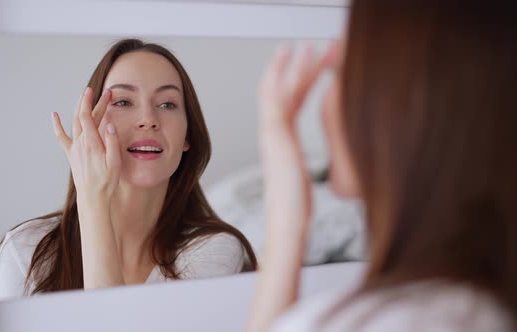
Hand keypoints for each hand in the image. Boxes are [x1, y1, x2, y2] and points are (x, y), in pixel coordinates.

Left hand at [51, 87, 121, 205]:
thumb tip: (109, 123)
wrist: (92, 197)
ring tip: (83, 97)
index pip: (90, 116)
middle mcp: (80, 143)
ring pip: (74, 123)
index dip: (95, 102)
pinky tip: (54, 115)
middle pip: (82, 116)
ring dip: (78, 108)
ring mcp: (74, 148)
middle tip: (96, 91)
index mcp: (92, 143)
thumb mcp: (115, 162)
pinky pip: (62, 137)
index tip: (102, 92)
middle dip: (89, 101)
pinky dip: (57, 125)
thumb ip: (112, 141)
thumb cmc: (107, 181)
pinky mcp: (71, 154)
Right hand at [258, 43, 338, 221]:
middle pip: (280, 94)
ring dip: (290, 68)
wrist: (287, 229)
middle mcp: (274, 138)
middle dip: (292, 68)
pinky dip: (285, 79)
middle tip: (301, 46)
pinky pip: (279, 101)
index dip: (296, 82)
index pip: (289, 105)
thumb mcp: (300, 183)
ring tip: (299, 46)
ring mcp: (273, 138)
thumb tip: (297, 169)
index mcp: (283, 145)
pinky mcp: (276, 140)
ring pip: (278, 93)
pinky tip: (291, 62)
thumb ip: (296, 169)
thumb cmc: (295, 213)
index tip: (306, 63)